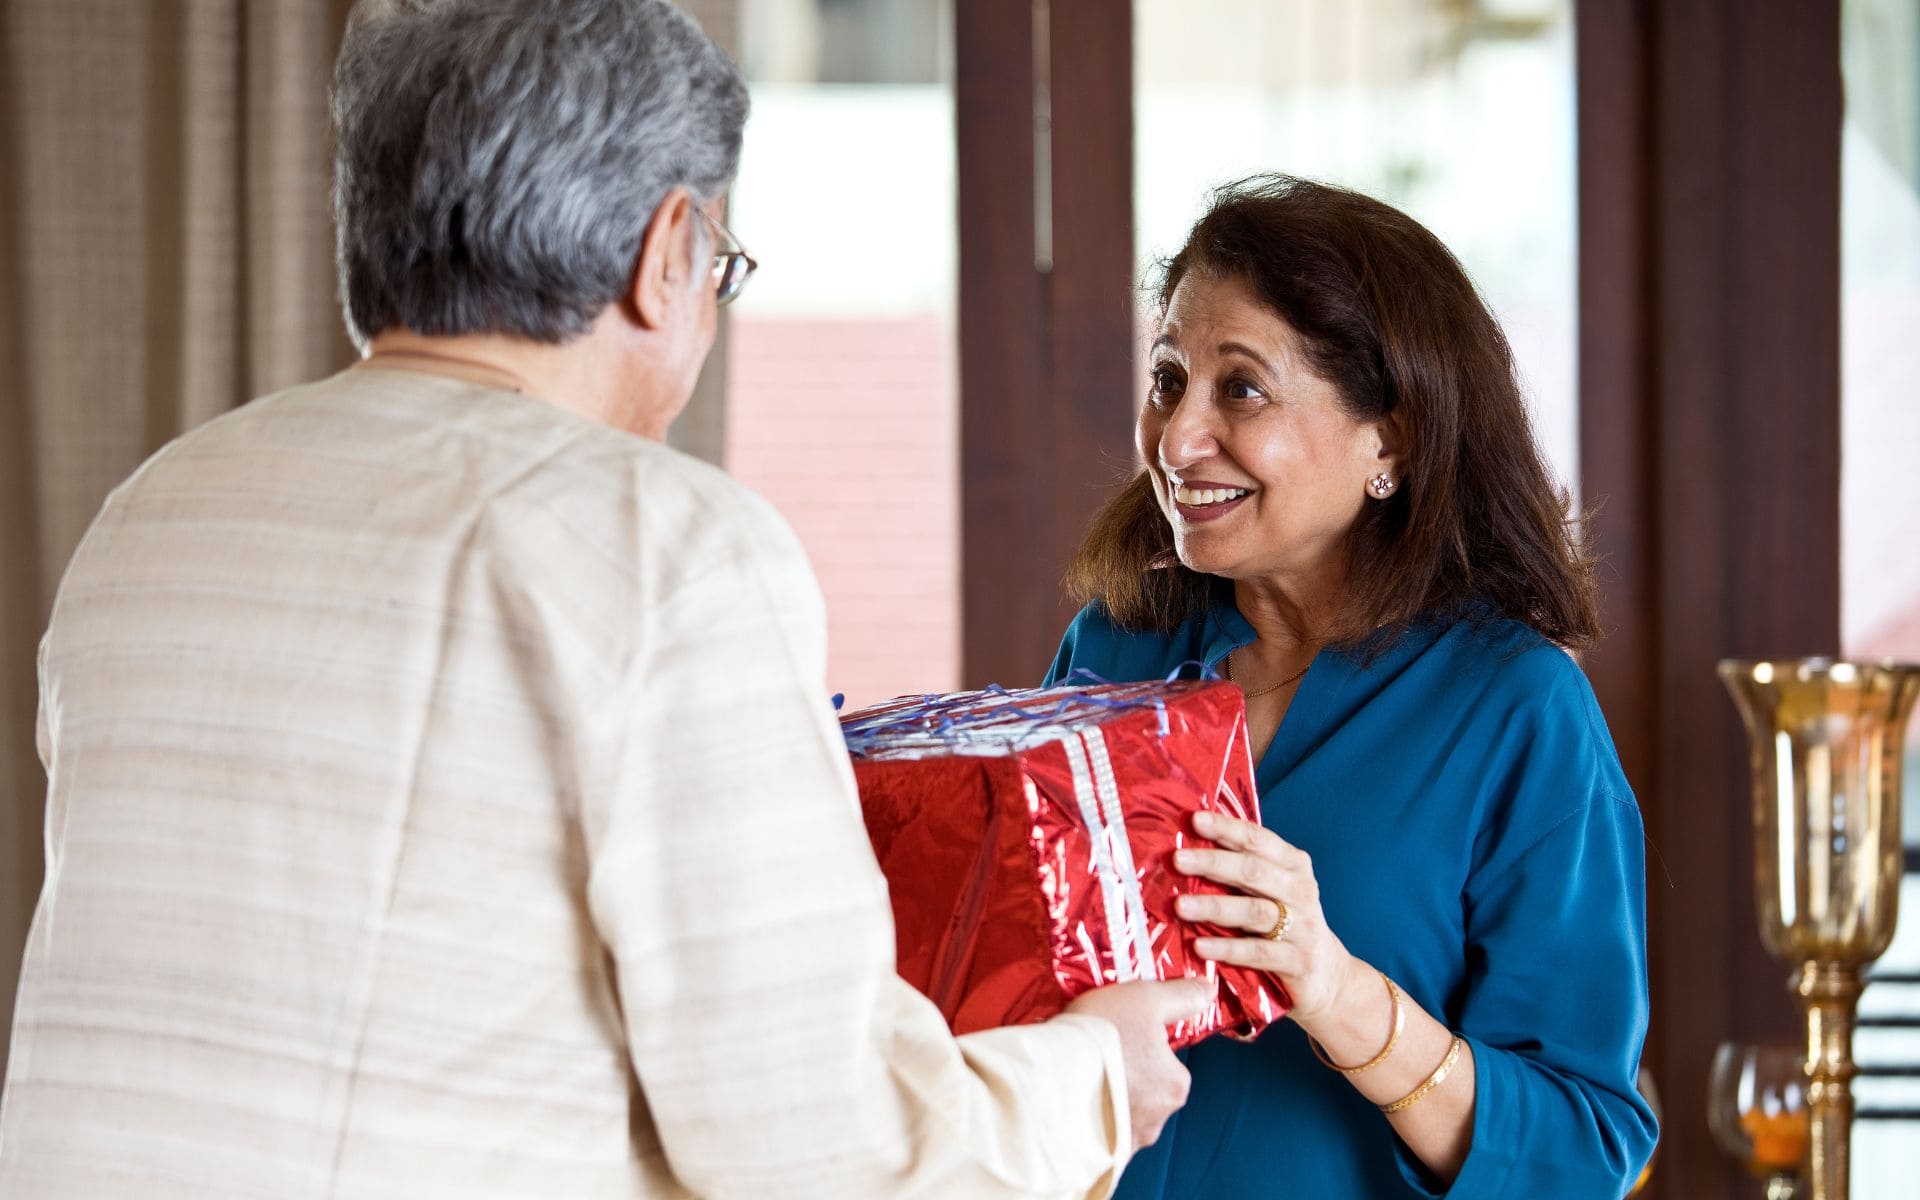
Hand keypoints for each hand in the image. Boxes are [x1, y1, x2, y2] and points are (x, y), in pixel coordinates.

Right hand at [1064, 978, 1208, 1150]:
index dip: (1143, 1046)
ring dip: (1104, 1098)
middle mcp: (1157, 1120)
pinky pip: (1097, 1132)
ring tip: (1078, 1074)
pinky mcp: (1098, 1153)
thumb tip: (1207, 991)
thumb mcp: (1145, 999)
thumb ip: (1179, 996)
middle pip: (1145, 1090)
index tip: (1120, 1036)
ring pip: (1120, 1113)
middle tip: (1096, 1053)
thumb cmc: (1102, 1037)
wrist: (1051, 1076)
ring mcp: (1127, 1141)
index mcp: (1175, 1086)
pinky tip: (1070, 1099)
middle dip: (1124, 1076)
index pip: (1168, 1064)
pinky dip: (1087, 1118)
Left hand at [1171, 810, 1357, 1024]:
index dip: (1227, 828)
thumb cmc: (1287, 922)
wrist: (1328, 974)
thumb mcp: (1271, 889)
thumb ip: (1241, 868)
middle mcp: (1300, 890)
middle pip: (1254, 871)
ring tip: (1180, 905)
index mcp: (1293, 865)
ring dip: (1215, 906)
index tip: (1195, 820)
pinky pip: (1258, 952)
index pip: (1257, 839)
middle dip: (1213, 862)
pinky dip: (1228, 948)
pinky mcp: (1297, 961)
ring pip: (1254, 911)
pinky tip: (1200, 945)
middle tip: (1178, 859)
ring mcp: (1301, 927)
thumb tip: (1188, 846)